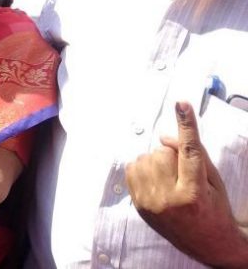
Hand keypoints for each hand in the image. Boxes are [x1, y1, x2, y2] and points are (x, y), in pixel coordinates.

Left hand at [126, 101, 247, 266]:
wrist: (208, 243)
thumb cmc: (215, 207)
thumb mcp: (213, 181)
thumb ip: (192, 154)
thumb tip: (163, 135)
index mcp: (194, 193)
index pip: (190, 151)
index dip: (186, 126)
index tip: (181, 104)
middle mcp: (169, 199)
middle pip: (162, 152)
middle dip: (171, 155)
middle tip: (183, 172)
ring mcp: (150, 204)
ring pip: (144, 158)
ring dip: (156, 161)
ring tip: (170, 179)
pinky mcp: (138, 206)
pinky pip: (131, 169)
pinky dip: (143, 168)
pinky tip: (156, 181)